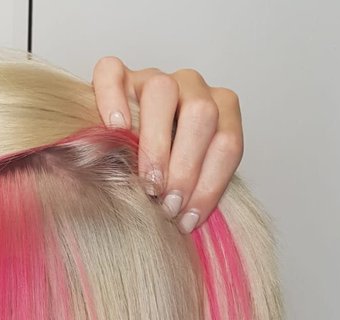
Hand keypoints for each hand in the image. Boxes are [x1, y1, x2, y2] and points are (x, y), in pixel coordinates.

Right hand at [91, 56, 243, 232]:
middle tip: (168, 205)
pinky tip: (114, 128)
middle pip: (201, 114)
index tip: (188, 219)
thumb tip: (189, 225)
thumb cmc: (150, 177)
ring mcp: (151, 78)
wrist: (111, 159)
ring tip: (147, 182)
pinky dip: (113, 99)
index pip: (228, 141)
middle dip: (186, 167)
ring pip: (162, 91)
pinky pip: (112, 74)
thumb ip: (191, 196)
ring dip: (156, 143)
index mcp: (216, 112)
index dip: (211, 184)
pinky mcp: (115, 77)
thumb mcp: (178, 188)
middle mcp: (189, 88)